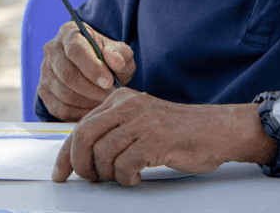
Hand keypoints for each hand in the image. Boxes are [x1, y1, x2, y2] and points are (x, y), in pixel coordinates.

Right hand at [37, 20, 134, 120]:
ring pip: (64, 93)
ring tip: (105, 102)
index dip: (92, 68)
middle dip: (92, 89)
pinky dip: (79, 113)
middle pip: (67, 74)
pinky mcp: (44, 91)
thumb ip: (121, 54)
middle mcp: (52, 50)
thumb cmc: (109, 59)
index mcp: (69, 33)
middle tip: (110, 96)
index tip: (109, 82)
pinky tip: (94, 110)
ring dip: (88, 102)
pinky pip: (60, 108)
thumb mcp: (121, 53)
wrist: (97, 71)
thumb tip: (114, 60)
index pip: (75, 50)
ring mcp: (45, 71)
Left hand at [52, 88, 241, 185]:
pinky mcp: (156, 140)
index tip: (61, 172)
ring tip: (123, 176)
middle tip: (90, 180)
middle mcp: (129, 106)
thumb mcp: (141, 120)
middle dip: (80, 165)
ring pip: (103, 155)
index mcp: (121, 100)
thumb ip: (114, 129)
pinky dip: (127, 178)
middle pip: (84, 137)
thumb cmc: (180, 130)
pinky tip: (137, 177)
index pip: (81, 126)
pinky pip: (125, 166)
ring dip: (108, 175)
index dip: (65, 154)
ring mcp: (143, 122)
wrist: (218, 129)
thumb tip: (82, 155)